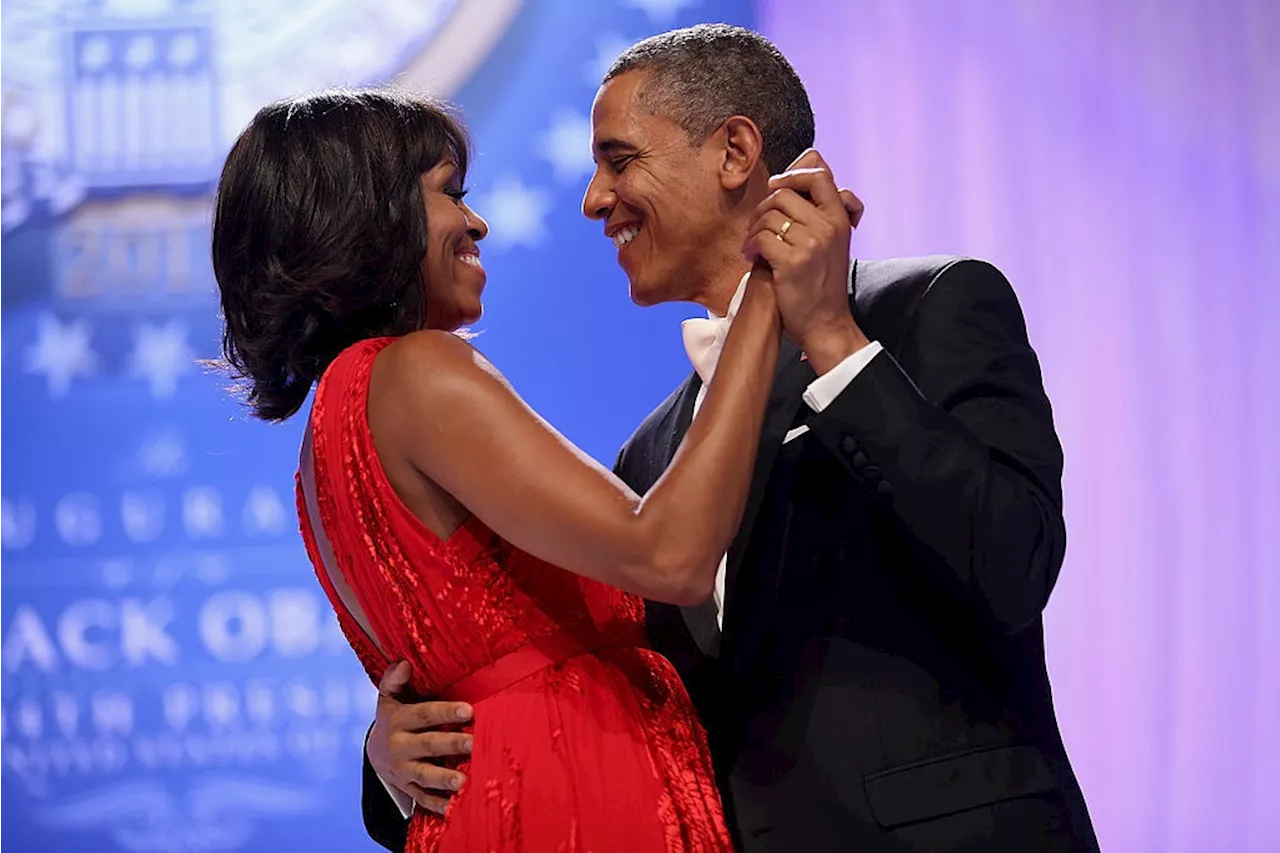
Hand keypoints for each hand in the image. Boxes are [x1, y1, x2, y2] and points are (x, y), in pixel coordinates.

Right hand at [367, 661, 473, 815]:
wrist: (374, 752)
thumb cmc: (393, 717)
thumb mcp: (388, 697)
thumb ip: (394, 680)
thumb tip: (404, 663)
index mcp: (397, 721)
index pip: (423, 714)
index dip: (445, 712)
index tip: (469, 710)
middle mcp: (399, 747)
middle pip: (427, 745)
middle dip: (451, 744)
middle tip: (474, 743)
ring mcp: (402, 770)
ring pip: (424, 775)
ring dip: (444, 778)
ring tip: (463, 781)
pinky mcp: (408, 788)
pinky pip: (422, 798)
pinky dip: (437, 805)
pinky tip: (454, 808)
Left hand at [742, 149, 870, 373]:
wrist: (825, 323)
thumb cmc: (823, 282)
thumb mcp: (833, 240)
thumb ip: (822, 206)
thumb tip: (809, 160)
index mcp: (840, 218)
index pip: (818, 175)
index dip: (793, 175)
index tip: (778, 191)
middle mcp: (828, 226)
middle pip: (784, 192)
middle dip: (764, 207)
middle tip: (759, 227)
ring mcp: (811, 243)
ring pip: (768, 214)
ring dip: (754, 229)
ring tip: (754, 245)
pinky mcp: (792, 262)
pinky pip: (761, 238)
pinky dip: (751, 246)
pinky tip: (752, 257)